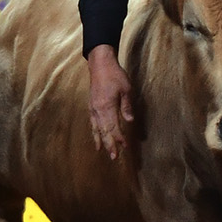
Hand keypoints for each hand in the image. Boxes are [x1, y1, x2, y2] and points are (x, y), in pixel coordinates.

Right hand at [86, 44, 133, 160]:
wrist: (100, 64)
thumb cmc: (115, 75)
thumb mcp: (126, 89)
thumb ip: (127, 106)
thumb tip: (130, 120)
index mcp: (107, 106)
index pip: (113, 127)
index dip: (119, 138)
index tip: (125, 146)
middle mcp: (98, 110)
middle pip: (103, 131)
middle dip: (109, 144)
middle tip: (114, 157)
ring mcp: (93, 108)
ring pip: (96, 129)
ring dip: (101, 141)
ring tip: (103, 152)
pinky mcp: (91, 106)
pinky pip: (92, 123)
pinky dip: (94, 132)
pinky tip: (96, 138)